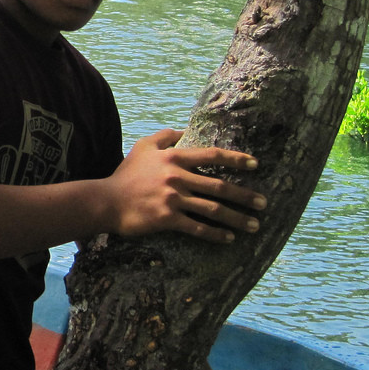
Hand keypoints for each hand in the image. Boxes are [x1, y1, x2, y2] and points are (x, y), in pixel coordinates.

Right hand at [102, 129, 265, 242]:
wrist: (105, 201)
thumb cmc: (125, 175)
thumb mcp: (143, 148)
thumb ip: (165, 137)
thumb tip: (184, 131)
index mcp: (174, 158)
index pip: (212, 156)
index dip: (236, 159)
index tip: (255, 165)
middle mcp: (177, 177)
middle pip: (219, 186)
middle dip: (245, 196)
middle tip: (263, 203)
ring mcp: (172, 199)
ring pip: (213, 209)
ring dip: (237, 218)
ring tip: (254, 225)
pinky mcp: (167, 219)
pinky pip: (197, 228)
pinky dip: (215, 234)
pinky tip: (228, 238)